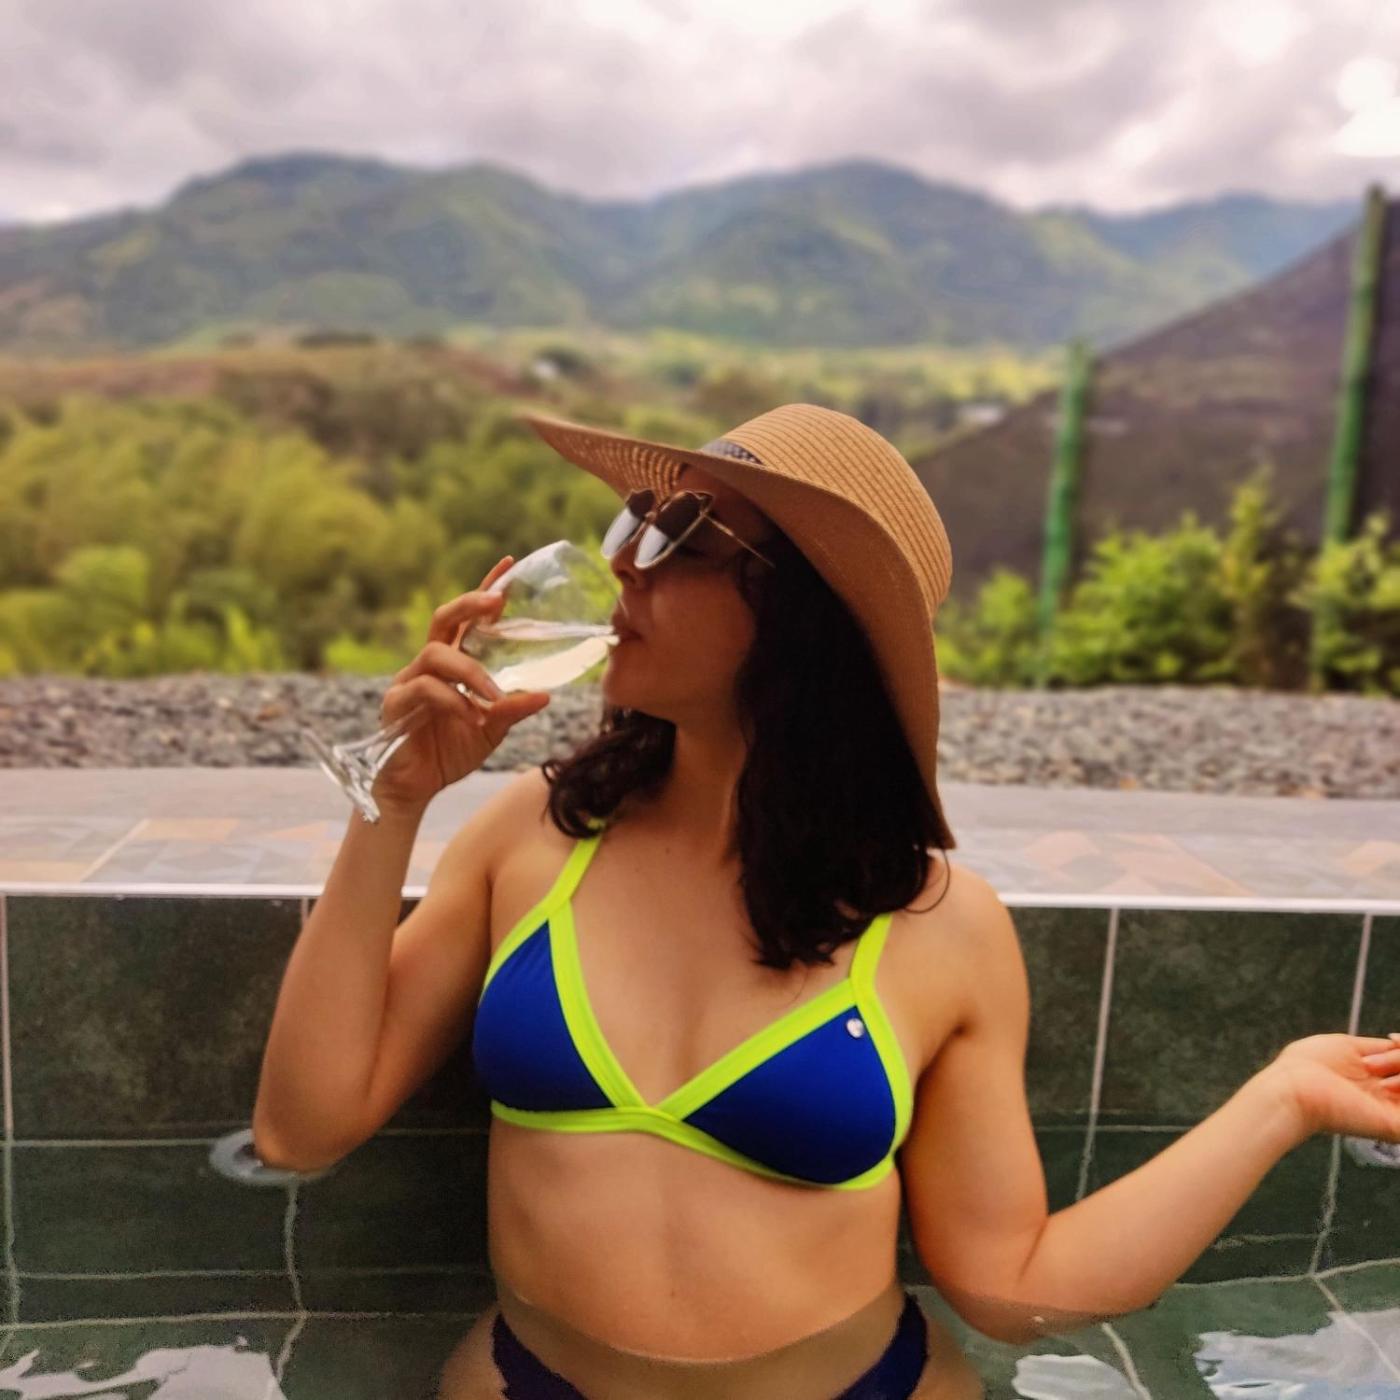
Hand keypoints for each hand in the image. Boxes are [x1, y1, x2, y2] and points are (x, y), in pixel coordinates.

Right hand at [371, 556, 550, 813]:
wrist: (414, 789)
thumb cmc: (449, 753)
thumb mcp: (492, 729)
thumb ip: (512, 709)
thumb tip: (547, 694)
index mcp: (453, 664)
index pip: (468, 618)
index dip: (484, 590)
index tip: (507, 563)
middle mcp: (429, 665)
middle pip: (444, 618)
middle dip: (469, 604)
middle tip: (497, 601)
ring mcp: (408, 681)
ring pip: (436, 654)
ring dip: (471, 672)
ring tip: (494, 695)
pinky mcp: (395, 704)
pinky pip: (424, 690)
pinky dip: (454, 702)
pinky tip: (474, 718)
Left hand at [1267, 1032, 1399, 1141]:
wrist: (1294, 1090)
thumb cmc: (1309, 1066)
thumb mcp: (1348, 1046)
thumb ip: (1378, 1048)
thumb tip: (1397, 1041)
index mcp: (1377, 1078)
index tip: (1393, 1040)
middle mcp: (1389, 1096)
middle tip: (1370, 1066)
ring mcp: (1393, 1112)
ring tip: (1382, 1082)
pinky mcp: (1395, 1127)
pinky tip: (1387, 1086)